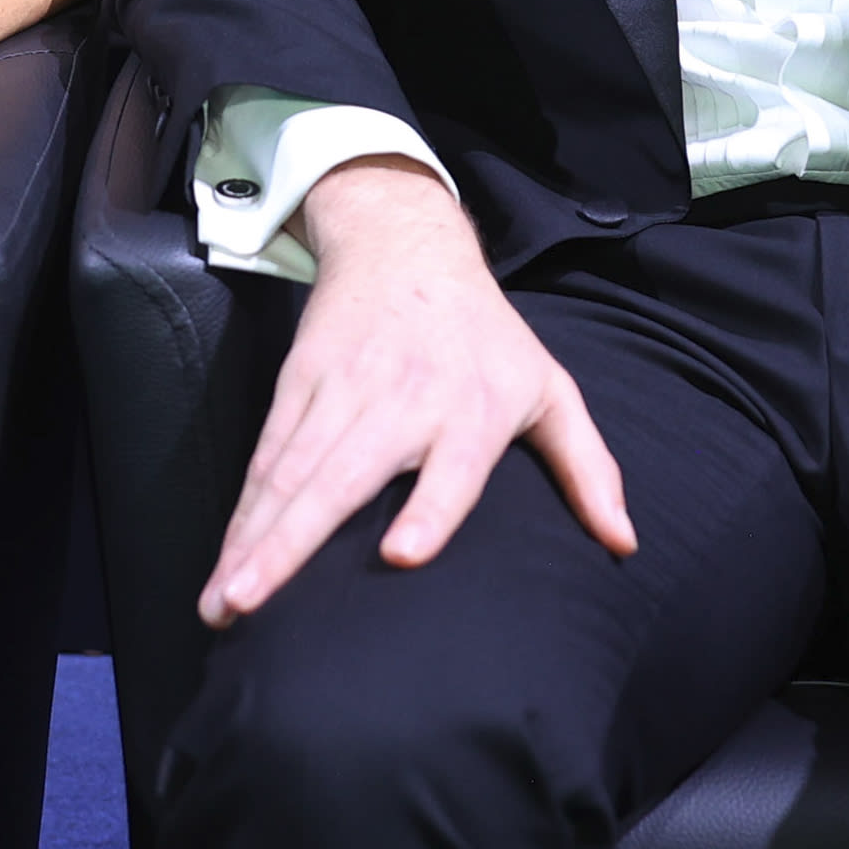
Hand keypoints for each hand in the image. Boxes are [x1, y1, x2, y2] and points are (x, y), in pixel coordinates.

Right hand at [201, 159, 632, 625]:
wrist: (406, 244)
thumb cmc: (487, 335)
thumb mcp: (549, 387)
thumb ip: (587, 466)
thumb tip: (623, 542)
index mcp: (471, 410)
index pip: (452, 468)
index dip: (430, 509)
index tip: (402, 555)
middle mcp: (400, 403)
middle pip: (341, 477)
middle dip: (290, 543)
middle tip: (251, 602)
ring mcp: (340, 393)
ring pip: (288, 474)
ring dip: (250, 539)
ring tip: (224, 603)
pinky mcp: (299, 386)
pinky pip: (267, 458)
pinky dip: (243, 511)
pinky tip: (224, 562)